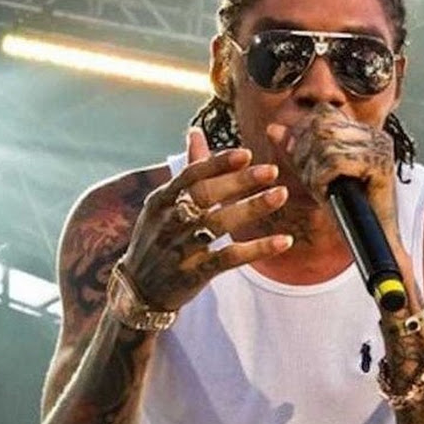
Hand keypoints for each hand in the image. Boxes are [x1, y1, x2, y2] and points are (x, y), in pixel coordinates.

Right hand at [122, 128, 291, 310]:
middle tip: (272, 171)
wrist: (139, 290)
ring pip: (219, 224)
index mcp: (162, 200)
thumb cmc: (158, 239)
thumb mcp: (163, 205)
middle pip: (206, 196)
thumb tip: (196, 132)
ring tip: (281, 194)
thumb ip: (188, 171)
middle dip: (239, 182)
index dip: (218, 163)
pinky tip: (283, 241)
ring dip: (252, 208)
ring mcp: (181, 248)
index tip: (247, 154)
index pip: (191, 176)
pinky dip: (257, 249)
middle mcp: (169, 221)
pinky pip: (230, 258)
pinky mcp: (195, 273)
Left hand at [267, 104, 396, 225]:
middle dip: (305, 153)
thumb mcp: (316, 174)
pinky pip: (335, 162)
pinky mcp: (379, 166)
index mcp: (363, 132)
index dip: (302, 134)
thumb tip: (273, 128)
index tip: (298, 159)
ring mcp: (379, 150)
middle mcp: (374, 136)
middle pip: (322, 126)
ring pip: (326, 144)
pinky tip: (327, 195)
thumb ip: (297, 150)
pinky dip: (323, 180)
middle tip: (309, 179)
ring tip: (321, 190)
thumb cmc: (346, 211)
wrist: (370, 242)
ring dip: (314, 171)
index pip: (323, 114)